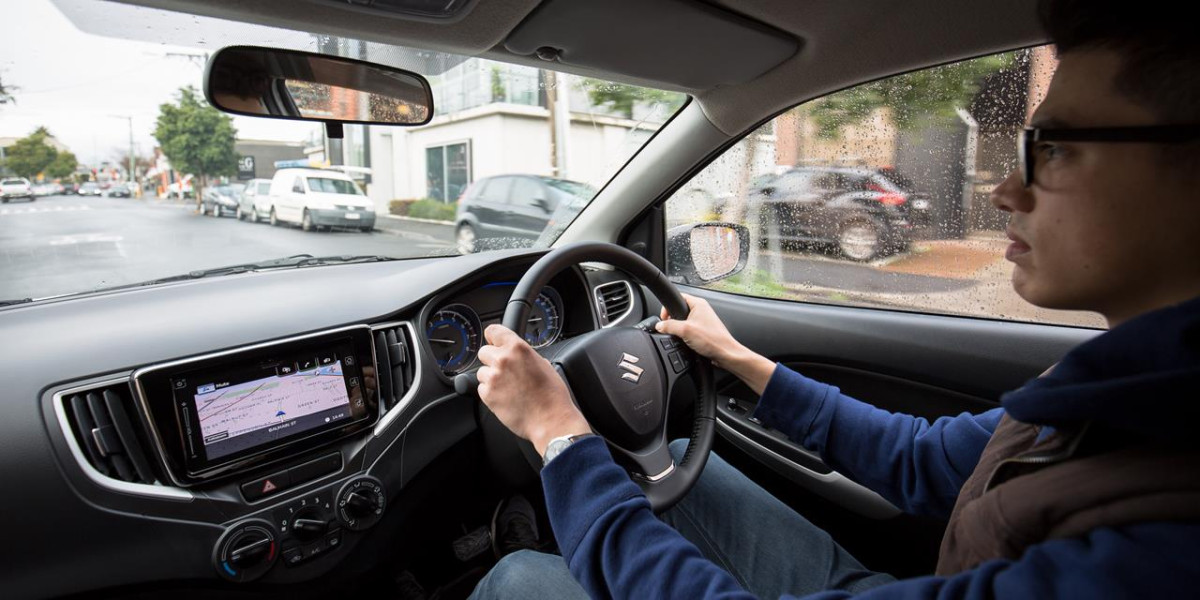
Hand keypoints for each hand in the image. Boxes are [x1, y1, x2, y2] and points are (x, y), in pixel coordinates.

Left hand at [476, 324, 590, 456]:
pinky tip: (505, 398)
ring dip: (491, 378)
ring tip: (508, 388)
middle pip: (483, 352)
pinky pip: (482, 389)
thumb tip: (519, 356)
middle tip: (505, 372)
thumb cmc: (552, 395)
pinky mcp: (487, 395)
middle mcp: (503, 360)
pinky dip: (490, 393)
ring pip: (481, 372)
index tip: (492, 342)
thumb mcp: (544, 365)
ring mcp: (493, 378)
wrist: (551, 420)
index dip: (492, 337)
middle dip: (492, 361)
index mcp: (518, 348)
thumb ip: (526, 356)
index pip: (493, 331)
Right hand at [655, 293, 775, 394]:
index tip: (664, 319)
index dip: (668, 307)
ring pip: (684, 321)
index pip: (678, 297)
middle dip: (672, 320)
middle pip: (679, 310)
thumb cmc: (713, 340)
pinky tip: (686, 342)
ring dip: (679, 329)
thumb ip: (669, 326)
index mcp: (698, 304)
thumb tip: (659, 325)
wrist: (726, 354)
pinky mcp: (704, 331)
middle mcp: (702, 310)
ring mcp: (703, 321)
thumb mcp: (685, 331)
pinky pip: (689, 330)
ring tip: (680, 336)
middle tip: (670, 328)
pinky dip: (685, 335)